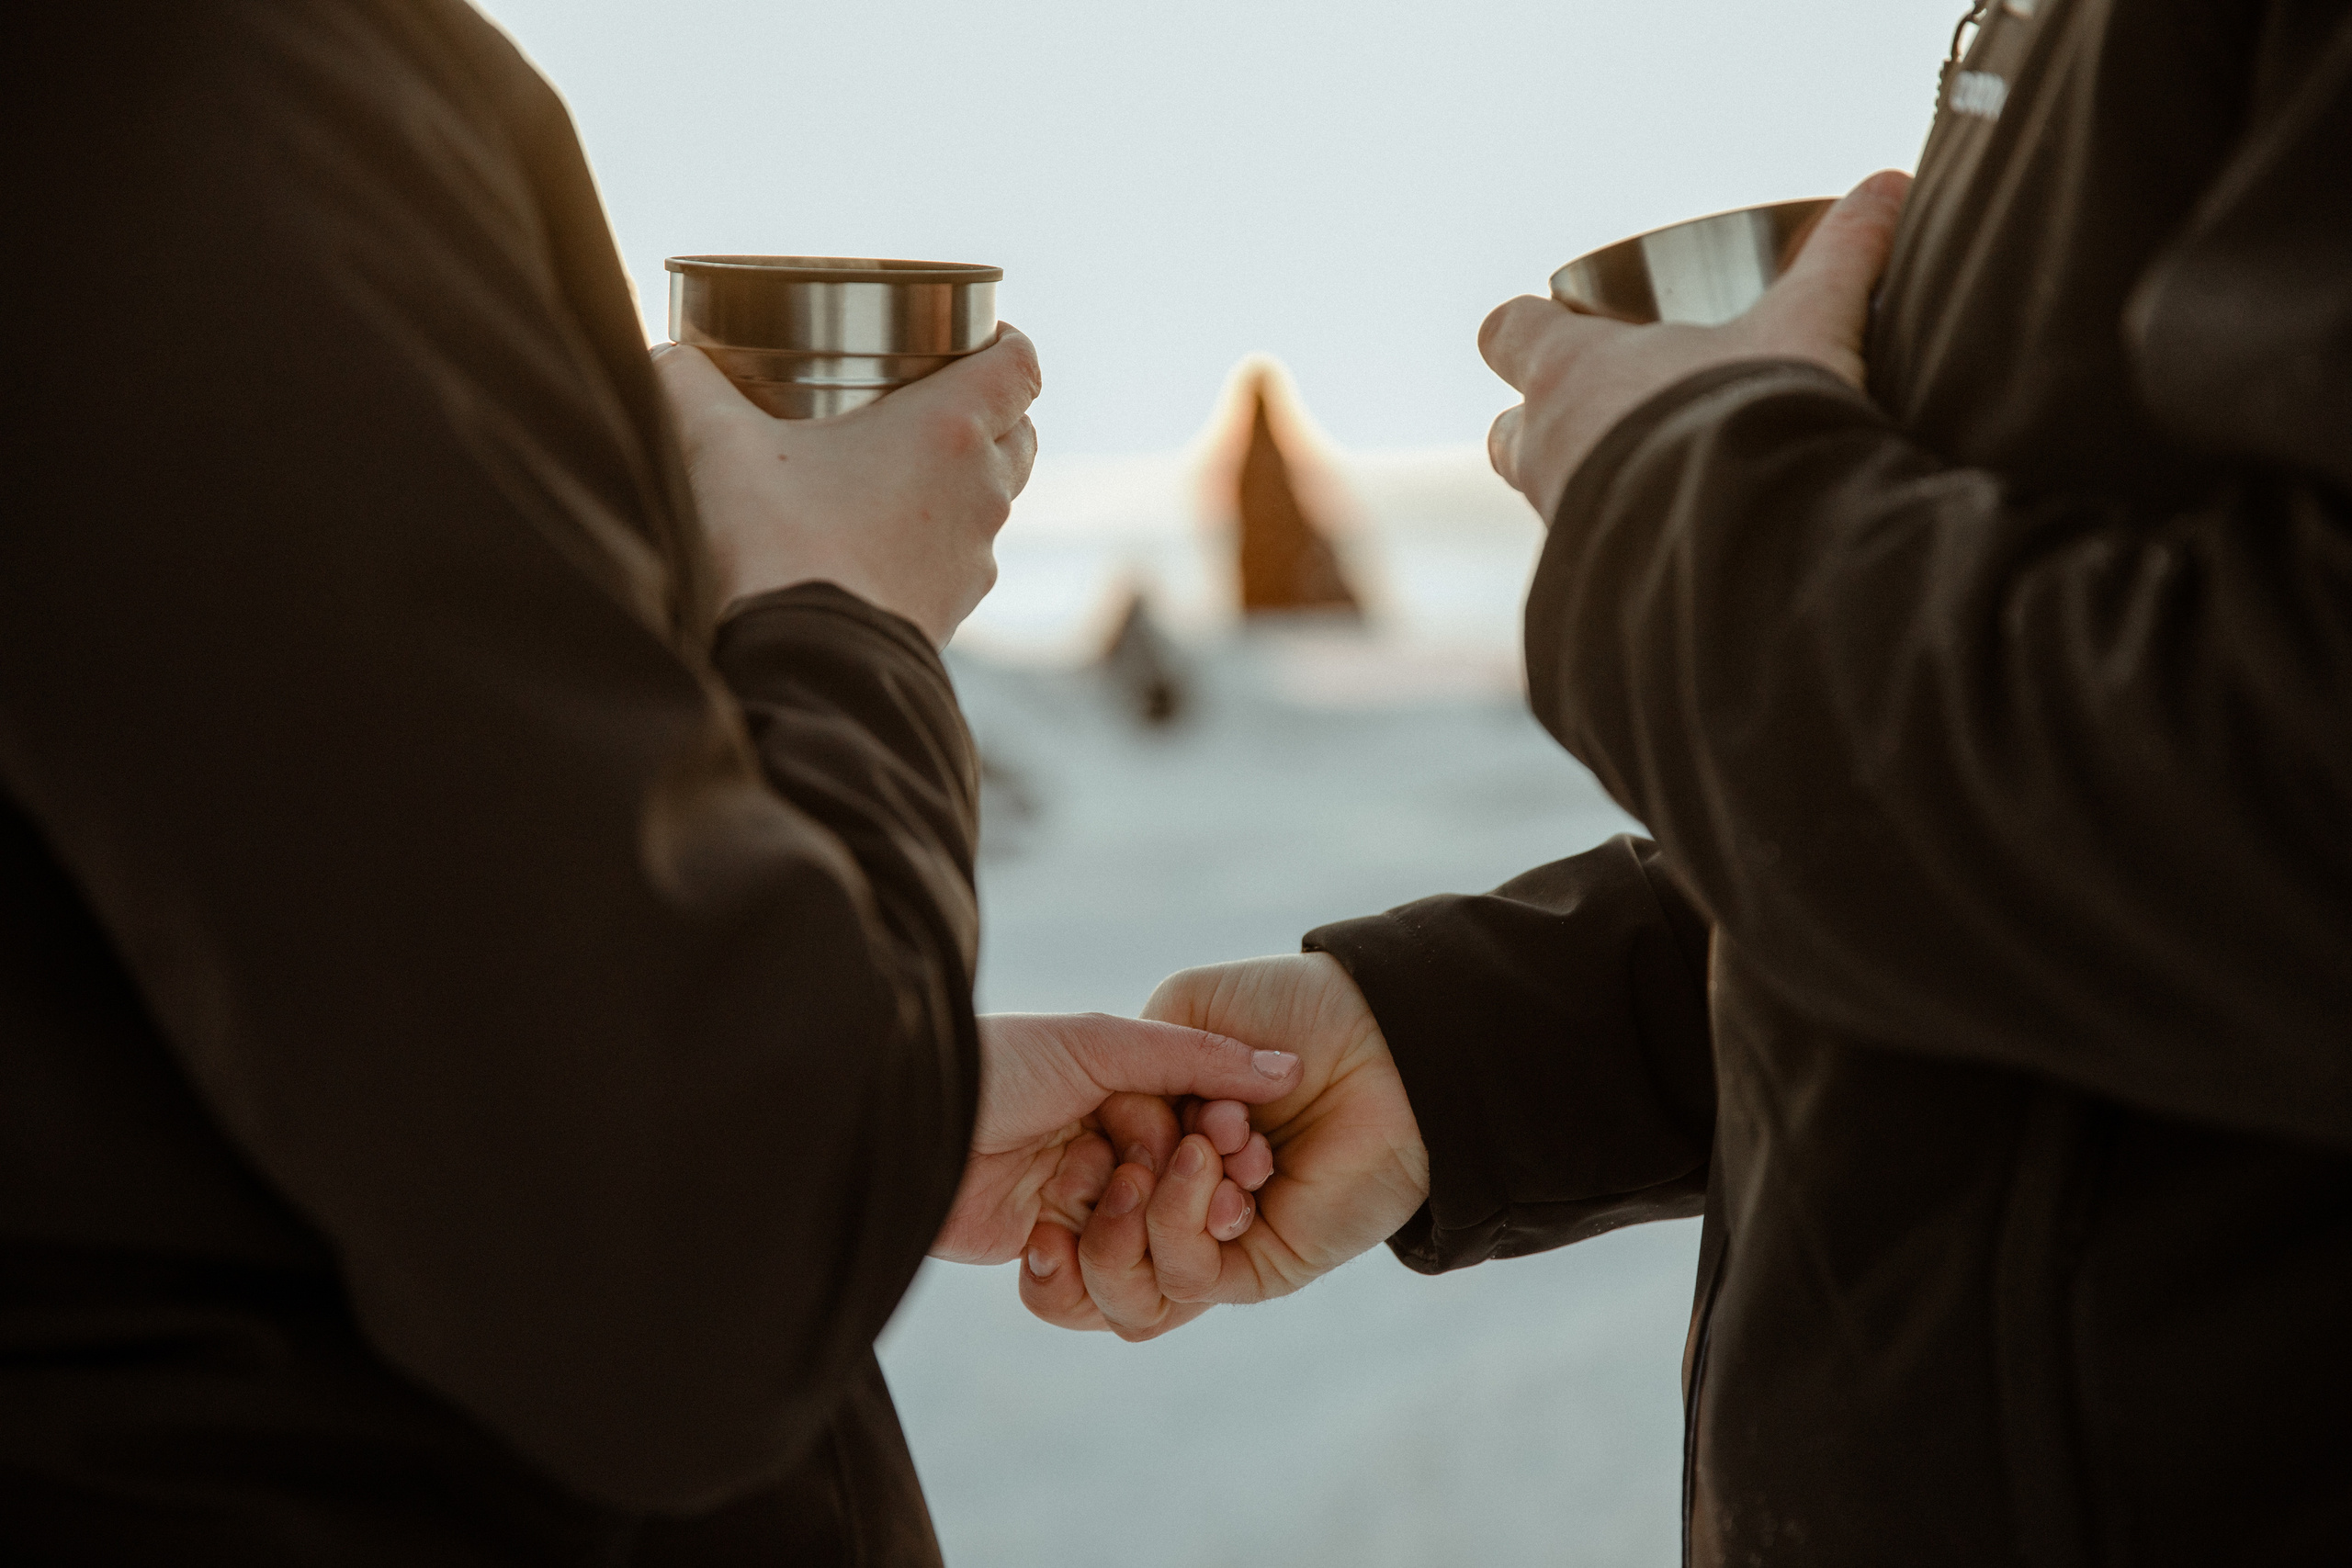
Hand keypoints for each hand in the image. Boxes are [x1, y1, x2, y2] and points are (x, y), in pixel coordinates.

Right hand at [652, 327, 1041, 645]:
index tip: (972, 333)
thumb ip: (686, 382)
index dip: (1004, 339)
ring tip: (899, 464)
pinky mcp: (952, 611)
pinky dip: (937, 536)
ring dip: (961, 476)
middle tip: (926, 393)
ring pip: (992, 497)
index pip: (1019, 366)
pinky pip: (961, 557)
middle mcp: (981, 491)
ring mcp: (973, 558)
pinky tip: (878, 536)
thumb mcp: (713, 442)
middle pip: (1017, 431)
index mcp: (951, 429)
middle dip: (985, 407)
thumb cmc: (774, 545)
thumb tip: (665, 358)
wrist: (803, 666)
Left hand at [929, 1013, 1300, 1266]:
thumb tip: (1284, 1066)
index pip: (1201, 1141)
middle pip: (1177, 1203)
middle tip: (1141, 1178)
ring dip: (1119, 1232)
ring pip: (1137, 1252)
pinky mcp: (1035, 1250)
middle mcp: (1106, 1150)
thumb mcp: (1101, 1043)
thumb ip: (1194, 1058)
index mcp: (1127, 1093)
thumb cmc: (999, 1065)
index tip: (1237, 1155)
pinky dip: (1071, 1273)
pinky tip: (1044, 1237)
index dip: (1220, 1155)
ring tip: (1081, 1191)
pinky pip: (1081, 1291)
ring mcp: (1072, 1202)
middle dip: (1171, 1199)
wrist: (900, 1112)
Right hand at [1021, 954, 1430, 1340]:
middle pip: (1086, 1256)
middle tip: (1142, 1137)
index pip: (1069, 1195)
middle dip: (1093, 1195)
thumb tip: (1099, 1141)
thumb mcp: (1179, 1016)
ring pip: (1127, 1287)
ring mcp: (1211, 1239)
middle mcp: (1172, 1202)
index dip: (1056, 1172)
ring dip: (1141, 1209)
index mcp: (1148, 1144)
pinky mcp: (1256, 1267)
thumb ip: (1124, 1073)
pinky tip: (1212, 1162)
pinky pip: (1187, 1276)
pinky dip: (1181, 1218)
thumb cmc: (1286, 1011)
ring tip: (1199, 1141)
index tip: (1069, 1127)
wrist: (1378, 1032)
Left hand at [1484, 170, 1909, 523]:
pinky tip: (1674, 554)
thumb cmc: (1754, 418)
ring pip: (1547, 496)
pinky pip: (1589, 563)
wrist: (1750, 544)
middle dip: (1544, 424)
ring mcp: (1563, 520)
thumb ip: (1846, 252)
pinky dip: (1621, 552)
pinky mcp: (1593, 584)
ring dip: (1586, 489)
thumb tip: (1892, 186)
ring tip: (1650, 489)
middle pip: (1510, 430)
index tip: (1562, 324)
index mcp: (1573, 369)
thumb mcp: (1811, 322)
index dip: (1529, 328)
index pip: (1511, 333)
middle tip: (1611, 419)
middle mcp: (1549, 445)